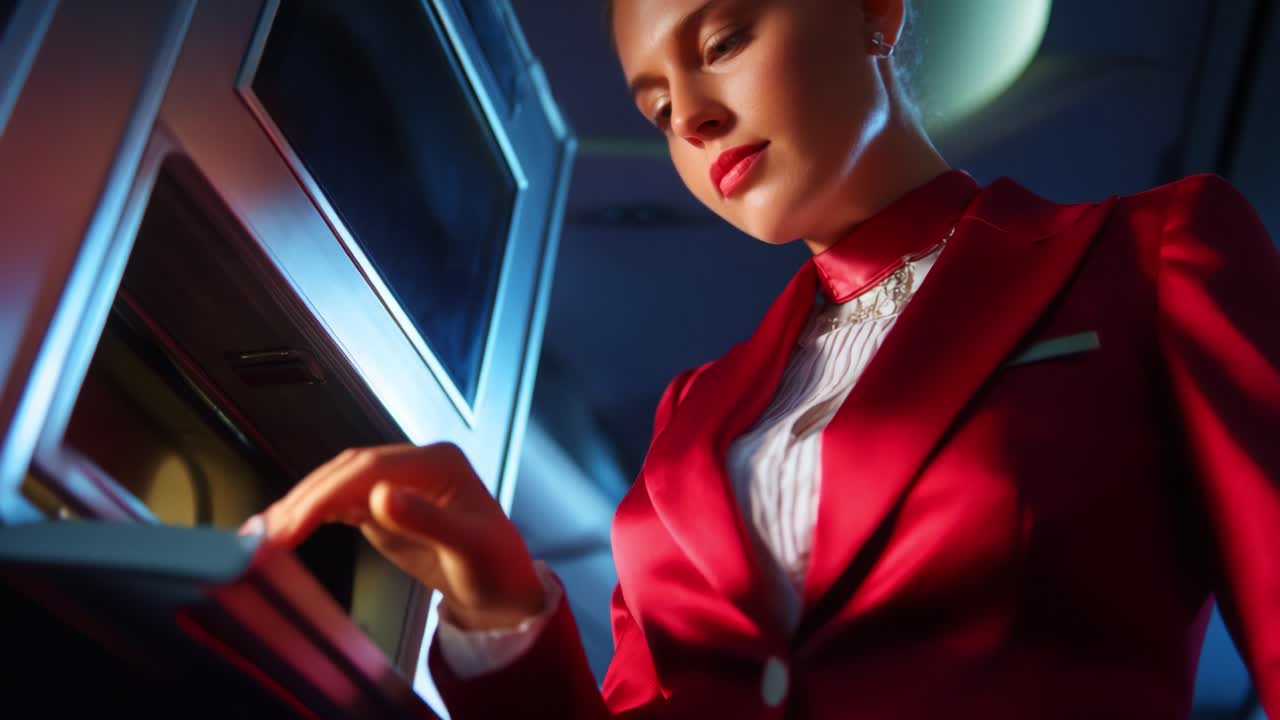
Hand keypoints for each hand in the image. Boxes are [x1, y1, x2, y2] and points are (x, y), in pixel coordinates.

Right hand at [248, 443, 544, 630]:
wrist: (503, 590)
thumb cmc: (496, 568)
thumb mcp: (469, 548)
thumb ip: (427, 521)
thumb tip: (381, 496)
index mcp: (438, 463)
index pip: (369, 468)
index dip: (327, 492)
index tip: (294, 521)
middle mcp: (415, 464)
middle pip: (347, 472)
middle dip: (304, 499)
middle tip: (266, 534)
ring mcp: (397, 483)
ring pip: (338, 484)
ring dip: (300, 505)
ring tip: (262, 533)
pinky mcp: (383, 506)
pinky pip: (340, 502)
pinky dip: (311, 514)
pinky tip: (284, 528)